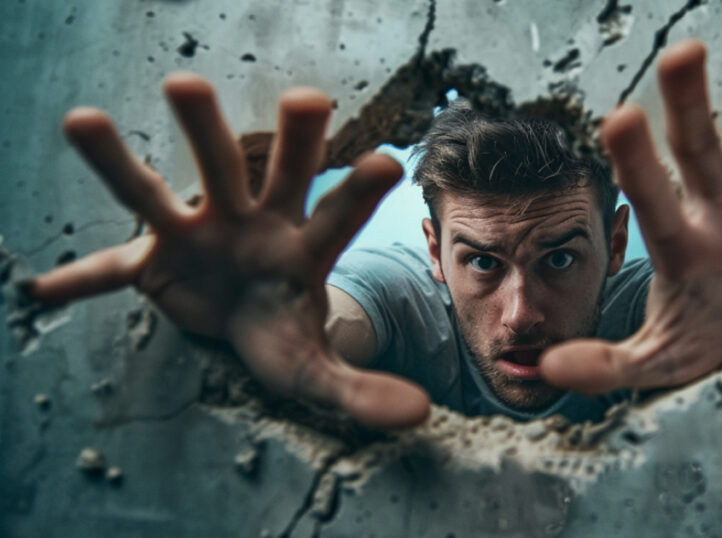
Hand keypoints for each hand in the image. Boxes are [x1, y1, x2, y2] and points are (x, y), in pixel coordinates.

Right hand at [26, 73, 428, 427]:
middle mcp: (253, 221)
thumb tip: (420, 414)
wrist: (241, 320)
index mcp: (303, 246)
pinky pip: (109, 270)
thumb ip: (361, 389)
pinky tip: (43, 292)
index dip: (356, 192)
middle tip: (301, 99)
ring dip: (123, 161)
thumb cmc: (284, 331)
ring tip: (82, 120)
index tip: (387, 164)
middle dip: (282, 138)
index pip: (336, 215)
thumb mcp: (317, 368)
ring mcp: (198, 231)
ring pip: (162, 191)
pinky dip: (80, 283)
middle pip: (268, 172)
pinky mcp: (152, 257)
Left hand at [540, 40, 721, 392]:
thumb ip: (608, 365)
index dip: (637, 162)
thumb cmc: (702, 333)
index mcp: (677, 244)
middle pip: (698, 149)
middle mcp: (716, 212)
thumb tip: (547, 368)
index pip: (651, 199)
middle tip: (682, 52)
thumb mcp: (658, 360)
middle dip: (690, 104)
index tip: (620, 114)